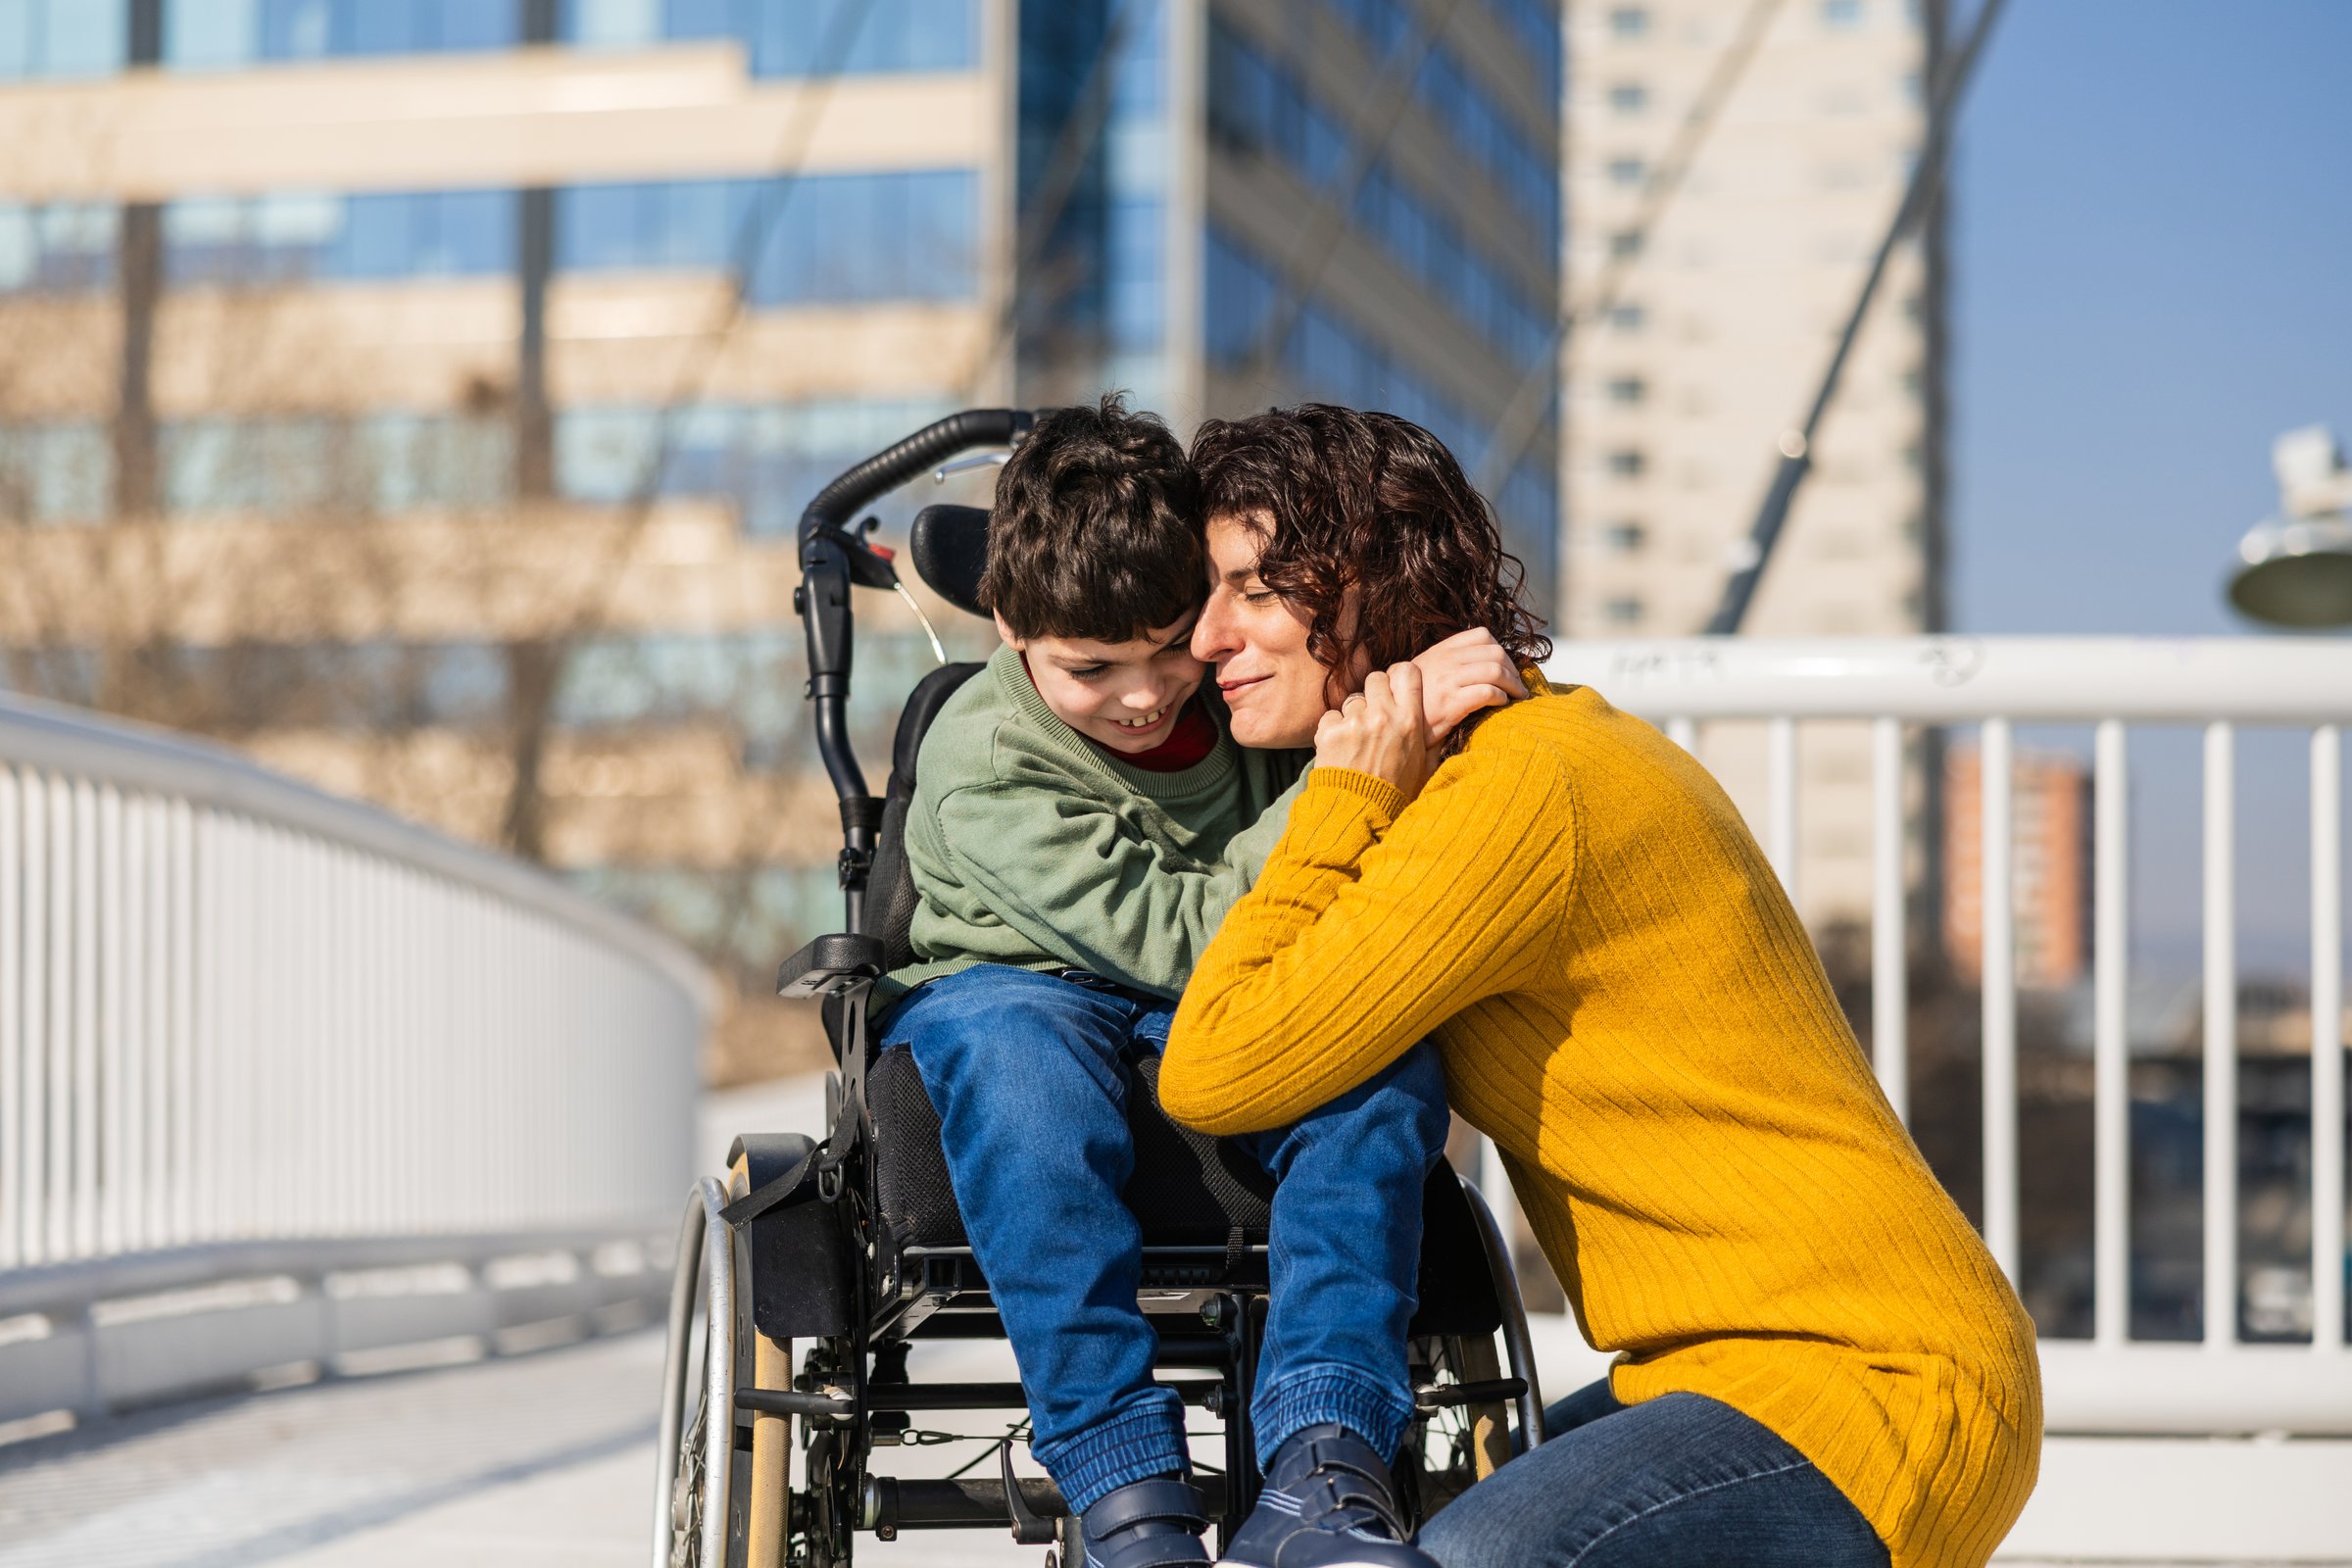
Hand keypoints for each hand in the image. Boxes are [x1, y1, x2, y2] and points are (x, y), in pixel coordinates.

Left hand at [1314, 665, 1433, 800]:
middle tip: (1374, 715)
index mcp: (1410, 720)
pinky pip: (1331, 716)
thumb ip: (1431, 738)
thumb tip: (1442, 719)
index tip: (1395, 688)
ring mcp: (1355, 722)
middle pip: (1375, 678)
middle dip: (1374, 693)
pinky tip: (1341, 749)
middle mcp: (1383, 716)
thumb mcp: (1424, 765)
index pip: (1406, 672)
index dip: (1399, 677)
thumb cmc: (1396, 792)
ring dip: (1354, 715)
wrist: (1361, 814)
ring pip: (1352, 700)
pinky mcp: (1330, 732)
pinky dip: (1333, 729)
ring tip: (1358, 741)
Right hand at [1409, 627, 1528, 744]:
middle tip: (1517, 685)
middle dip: (1513, 669)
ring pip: (1495, 670)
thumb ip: (1447, 661)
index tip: (1506, 666)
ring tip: (1517, 695)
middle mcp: (1446, 661)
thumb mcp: (1425, 670)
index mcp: (1442, 650)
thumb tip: (1475, 660)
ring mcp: (1449, 680)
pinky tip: (1501, 704)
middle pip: (1495, 652)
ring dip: (1513, 684)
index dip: (1500, 650)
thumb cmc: (1412, 701)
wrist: (1392, 721)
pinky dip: (1501, 697)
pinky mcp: (1452, 703)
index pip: (1482, 635)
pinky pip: (1488, 692)